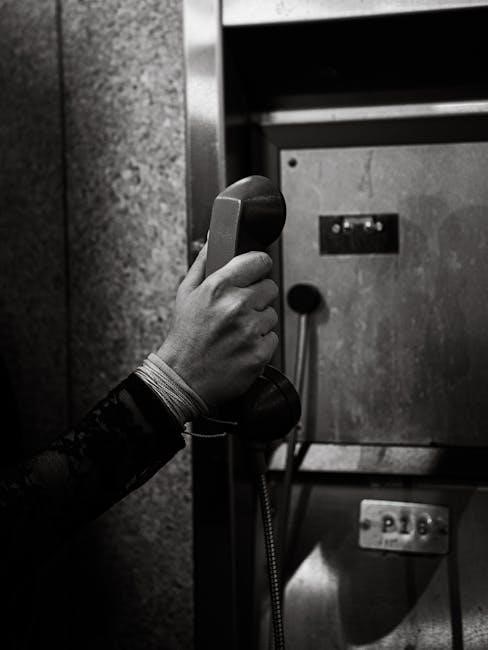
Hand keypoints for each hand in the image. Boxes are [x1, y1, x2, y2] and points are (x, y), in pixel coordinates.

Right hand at [156, 244, 278, 405]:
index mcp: (218, 287)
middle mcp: (236, 306)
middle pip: (270, 287)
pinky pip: (273, 338)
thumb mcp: (186, 293)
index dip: (258, 267)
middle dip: (258, 297)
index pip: (259, 261)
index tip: (255, 273)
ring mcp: (250, 330)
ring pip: (272, 314)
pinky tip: (242, 347)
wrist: (183, 377)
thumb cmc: (185, 337)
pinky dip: (261, 343)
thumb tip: (215, 238)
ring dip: (259, 322)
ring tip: (237, 332)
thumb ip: (204, 262)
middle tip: (240, 310)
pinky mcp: (260, 352)